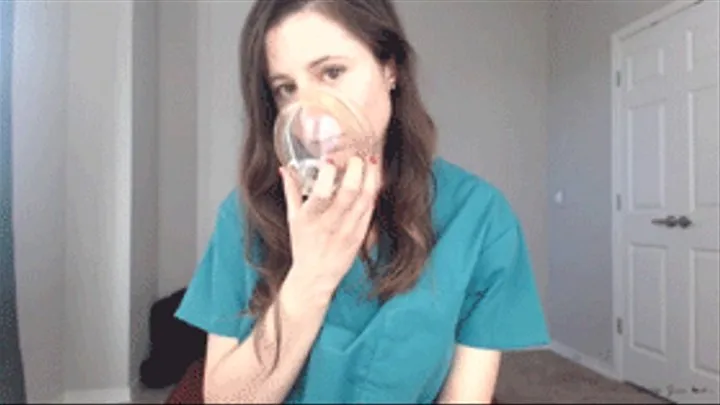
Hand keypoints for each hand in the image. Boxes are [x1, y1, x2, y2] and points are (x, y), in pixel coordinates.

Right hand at [279, 156, 380, 297]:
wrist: (315, 276)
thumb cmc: (303, 245)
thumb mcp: (292, 218)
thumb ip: (291, 191)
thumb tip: (285, 168)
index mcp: (310, 218)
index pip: (322, 193)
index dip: (328, 173)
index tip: (330, 160)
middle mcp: (330, 224)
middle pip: (349, 193)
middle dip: (356, 170)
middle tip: (357, 157)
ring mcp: (347, 231)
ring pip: (365, 200)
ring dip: (370, 177)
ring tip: (371, 161)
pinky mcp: (359, 236)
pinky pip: (370, 210)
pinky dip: (373, 193)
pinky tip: (373, 180)